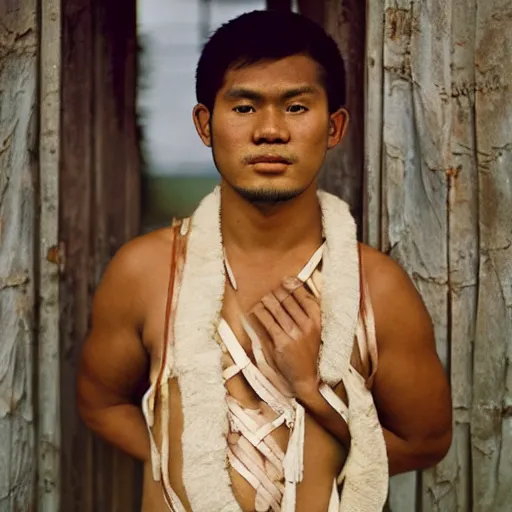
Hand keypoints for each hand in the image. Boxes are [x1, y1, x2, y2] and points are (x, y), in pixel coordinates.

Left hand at [249, 276, 321, 396]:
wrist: (306, 377)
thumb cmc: (309, 352)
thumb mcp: (315, 331)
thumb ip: (306, 313)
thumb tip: (293, 292)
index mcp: (317, 320)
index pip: (304, 296)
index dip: (294, 285)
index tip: (285, 280)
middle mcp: (307, 325)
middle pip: (288, 300)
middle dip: (277, 292)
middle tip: (272, 291)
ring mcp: (294, 333)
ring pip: (277, 308)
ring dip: (267, 300)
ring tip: (263, 298)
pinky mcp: (282, 342)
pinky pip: (268, 322)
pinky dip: (260, 313)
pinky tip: (256, 310)